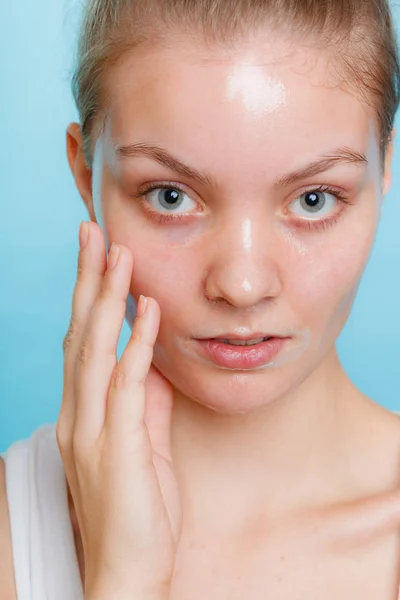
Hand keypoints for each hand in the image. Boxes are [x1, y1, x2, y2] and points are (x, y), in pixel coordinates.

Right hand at [57, 221, 180, 597]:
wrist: (127, 571)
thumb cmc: (136, 508)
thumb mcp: (143, 443)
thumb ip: (144, 399)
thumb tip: (153, 358)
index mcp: (85, 411)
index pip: (83, 340)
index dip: (90, 296)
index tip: (99, 255)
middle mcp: (80, 414)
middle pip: (81, 333)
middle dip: (88, 280)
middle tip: (93, 233)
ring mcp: (94, 430)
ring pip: (96, 350)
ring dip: (108, 300)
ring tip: (118, 255)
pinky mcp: (118, 447)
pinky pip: (127, 387)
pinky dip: (137, 346)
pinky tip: (147, 313)